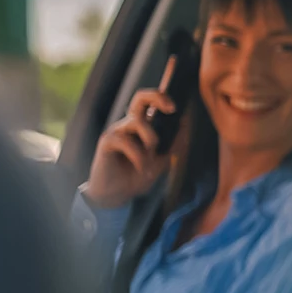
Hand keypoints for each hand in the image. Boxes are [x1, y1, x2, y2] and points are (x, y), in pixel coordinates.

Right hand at [84, 89, 175, 208]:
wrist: (118, 195)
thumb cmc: (138, 176)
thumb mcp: (162, 160)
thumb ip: (174, 143)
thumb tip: (185, 123)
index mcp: (144, 127)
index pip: (152, 102)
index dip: (164, 98)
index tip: (176, 108)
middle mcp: (130, 125)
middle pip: (140, 97)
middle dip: (157, 97)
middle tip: (171, 109)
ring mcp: (118, 131)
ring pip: (137, 122)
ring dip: (151, 140)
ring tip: (151, 160)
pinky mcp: (106, 142)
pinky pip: (125, 140)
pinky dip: (138, 156)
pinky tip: (140, 167)